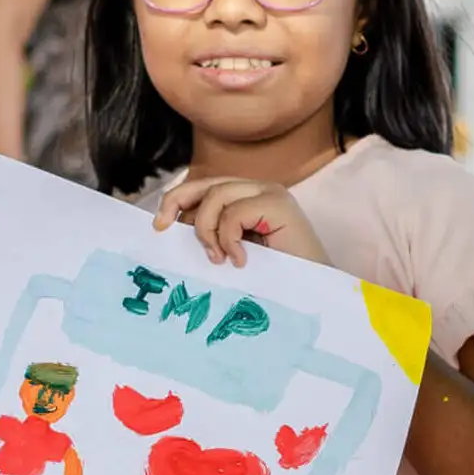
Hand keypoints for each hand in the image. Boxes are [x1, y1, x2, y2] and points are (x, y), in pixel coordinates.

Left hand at [154, 177, 329, 267]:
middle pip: (206, 183)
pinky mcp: (278, 204)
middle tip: (163, 227)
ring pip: (216, 196)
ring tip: (219, 258)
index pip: (204, 186)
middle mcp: (259, 189)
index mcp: (248, 198)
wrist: (315, 291)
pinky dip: (228, 239)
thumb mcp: (234, 251)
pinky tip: (240, 260)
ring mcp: (270, 193)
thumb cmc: (275, 278)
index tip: (159, 224)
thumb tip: (172, 225)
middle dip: (177, 201)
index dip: (177, 199)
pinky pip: (234, 213)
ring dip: (207, 230)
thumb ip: (213, 234)